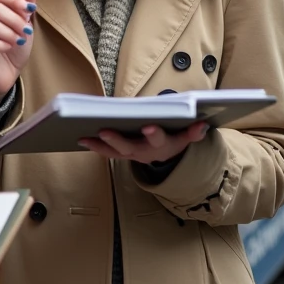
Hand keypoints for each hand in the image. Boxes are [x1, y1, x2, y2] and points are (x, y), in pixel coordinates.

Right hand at [0, 0, 37, 104]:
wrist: (8, 74)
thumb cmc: (15, 47)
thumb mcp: (25, 23)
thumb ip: (26, 1)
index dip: (15, 2)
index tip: (29, 12)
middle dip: (16, 20)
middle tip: (25, 32)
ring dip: (11, 33)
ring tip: (18, 41)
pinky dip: (3, 44)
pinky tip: (9, 48)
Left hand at [78, 122, 208, 163]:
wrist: (167, 158)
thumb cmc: (174, 140)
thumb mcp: (186, 137)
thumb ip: (193, 132)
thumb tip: (202, 124)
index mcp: (161, 145)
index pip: (158, 139)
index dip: (153, 133)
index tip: (148, 126)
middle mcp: (144, 152)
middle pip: (129, 147)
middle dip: (116, 140)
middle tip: (103, 130)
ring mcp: (132, 154)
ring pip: (114, 152)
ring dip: (99, 145)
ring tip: (84, 137)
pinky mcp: (122, 154)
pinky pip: (108, 152)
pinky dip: (95, 147)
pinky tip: (82, 139)